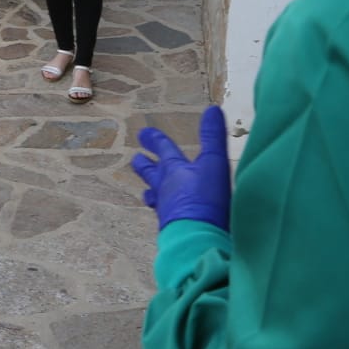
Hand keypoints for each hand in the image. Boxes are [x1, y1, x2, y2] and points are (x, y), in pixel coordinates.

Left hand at [133, 107, 232, 229]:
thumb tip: (213, 109)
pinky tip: (166, 216)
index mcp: (174, 170)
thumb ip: (213, 137)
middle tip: (134, 159)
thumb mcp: (214, 163)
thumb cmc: (205, 199)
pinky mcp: (171, 229)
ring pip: (154, 197)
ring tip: (146, 193)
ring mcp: (165, 210)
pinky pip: (163, 216)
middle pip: (151, 174)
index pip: (164, 150)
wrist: (196, 239)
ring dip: (151, 191)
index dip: (155, 140)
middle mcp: (165, 189)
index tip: (142, 133)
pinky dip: (164, 212)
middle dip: (144, 165)